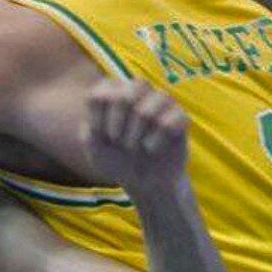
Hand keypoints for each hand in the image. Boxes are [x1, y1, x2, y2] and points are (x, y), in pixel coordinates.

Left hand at [84, 79, 188, 194]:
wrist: (143, 180)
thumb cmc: (115, 158)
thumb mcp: (93, 145)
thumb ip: (92, 124)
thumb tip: (105, 100)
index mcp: (113, 91)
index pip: (100, 95)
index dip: (98, 120)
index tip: (100, 136)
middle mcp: (138, 90)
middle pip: (123, 97)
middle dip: (117, 125)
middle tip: (117, 141)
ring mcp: (161, 101)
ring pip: (145, 112)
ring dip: (134, 135)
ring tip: (133, 147)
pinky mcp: (180, 116)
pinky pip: (168, 123)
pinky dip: (154, 142)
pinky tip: (151, 149)